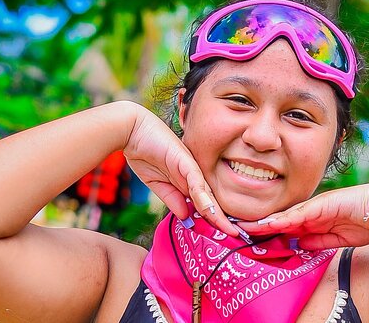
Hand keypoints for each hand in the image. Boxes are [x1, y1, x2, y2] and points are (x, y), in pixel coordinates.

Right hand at [122, 105, 235, 235]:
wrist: (133, 131)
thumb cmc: (144, 153)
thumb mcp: (157, 184)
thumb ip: (172, 199)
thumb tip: (186, 217)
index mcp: (187, 181)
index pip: (204, 204)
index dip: (213, 220)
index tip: (222, 236)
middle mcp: (193, 175)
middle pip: (211, 201)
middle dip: (222, 221)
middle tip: (235, 237)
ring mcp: (191, 168)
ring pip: (207, 194)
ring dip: (217, 213)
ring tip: (229, 230)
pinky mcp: (185, 160)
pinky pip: (196, 181)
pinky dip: (202, 196)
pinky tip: (209, 210)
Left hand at [239, 183, 368, 249]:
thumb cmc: (364, 222)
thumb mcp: (337, 239)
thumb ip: (317, 241)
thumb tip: (298, 244)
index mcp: (314, 219)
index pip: (287, 226)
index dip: (270, 231)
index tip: (254, 237)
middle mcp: (310, 212)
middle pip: (280, 220)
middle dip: (260, 226)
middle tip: (240, 230)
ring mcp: (312, 208)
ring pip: (283, 216)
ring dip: (264, 223)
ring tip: (244, 227)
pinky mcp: (317, 206)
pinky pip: (295, 215)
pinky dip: (280, 220)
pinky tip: (266, 224)